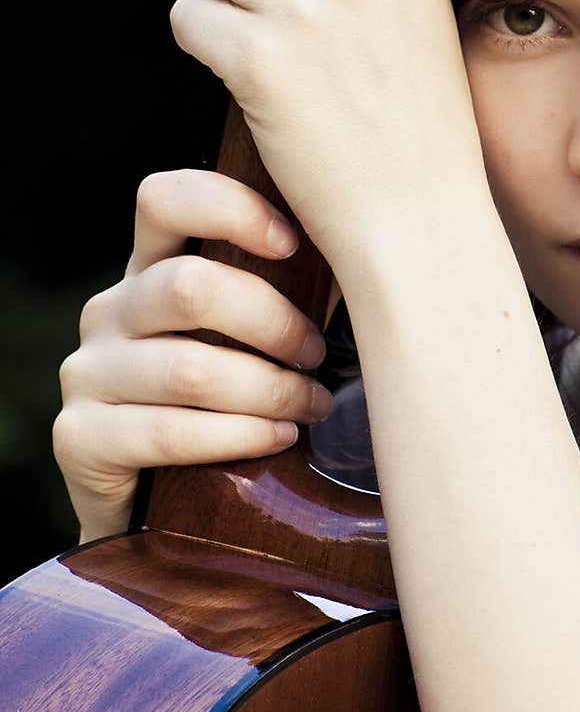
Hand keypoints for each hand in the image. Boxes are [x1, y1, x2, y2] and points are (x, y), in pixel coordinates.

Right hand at [52, 169, 334, 543]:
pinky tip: (279, 438)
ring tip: (312, 405)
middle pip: (189, 288)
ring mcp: (85, 374)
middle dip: (273, 323)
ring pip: (190, 369)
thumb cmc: (231, 405)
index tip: (293, 244)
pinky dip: (239, 436)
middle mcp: (108, 312)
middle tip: (317, 356)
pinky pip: (170, 432)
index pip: (164, 200)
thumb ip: (279, 292)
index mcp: (148, 270)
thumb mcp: (249, 339)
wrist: (157, 511)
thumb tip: (369, 261)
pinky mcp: (78, 438)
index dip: (229, 209)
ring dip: (270, 389)